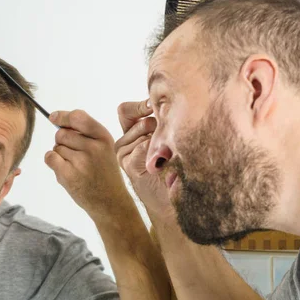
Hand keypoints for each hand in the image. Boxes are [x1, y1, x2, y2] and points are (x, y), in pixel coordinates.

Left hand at [45, 110, 135, 221]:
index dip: (62, 116)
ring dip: (61, 155)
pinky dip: (53, 162)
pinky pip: (50, 157)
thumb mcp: (104, 148)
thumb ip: (85, 133)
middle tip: (76, 155)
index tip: (53, 117)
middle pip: (62, 133)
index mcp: (103, 137)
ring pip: (56, 146)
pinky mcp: (69, 175)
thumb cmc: (104, 173)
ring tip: (76, 167)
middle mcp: (93, 147)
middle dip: (63, 141)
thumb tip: (56, 119)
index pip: (77, 117)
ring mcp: (81, 162)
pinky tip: (66, 170)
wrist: (110, 202)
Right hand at [115, 100, 175, 222]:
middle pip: (138, 119)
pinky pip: (142, 146)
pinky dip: (156, 151)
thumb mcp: (167, 137)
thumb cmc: (175, 167)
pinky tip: (163, 165)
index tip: (154, 108)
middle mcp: (124, 143)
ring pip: (141, 129)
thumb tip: (159, 101)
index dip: (140, 106)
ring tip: (166, 158)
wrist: (174, 199)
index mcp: (131, 133)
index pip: (125, 110)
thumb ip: (159, 120)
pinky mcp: (129, 166)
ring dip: (158, 139)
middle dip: (157, 126)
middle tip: (167, 144)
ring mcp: (123, 155)